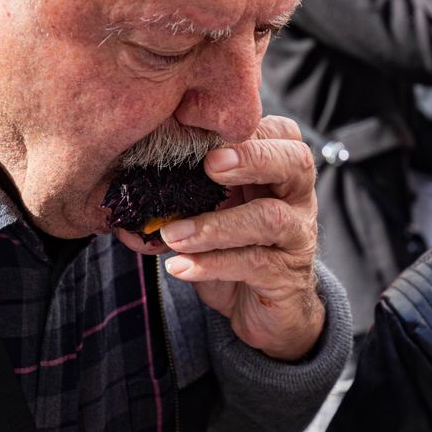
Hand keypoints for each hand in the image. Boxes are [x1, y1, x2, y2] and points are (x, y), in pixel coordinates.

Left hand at [158, 115, 323, 359]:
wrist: (258, 305)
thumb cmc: (232, 244)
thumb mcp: (213, 207)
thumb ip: (192, 184)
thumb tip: (134, 172)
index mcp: (279, 170)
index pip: (280, 132)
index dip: (247, 127)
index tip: (203, 126)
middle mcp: (297, 197)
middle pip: (294, 162)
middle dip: (252, 158)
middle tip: (209, 164)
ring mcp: (297, 236)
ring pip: (269, 219)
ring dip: (216, 225)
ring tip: (173, 235)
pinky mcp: (285, 275)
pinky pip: (253, 264)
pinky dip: (211, 264)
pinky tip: (178, 266)